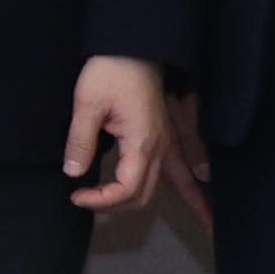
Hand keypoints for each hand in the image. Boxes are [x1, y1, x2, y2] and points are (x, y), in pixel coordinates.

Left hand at [62, 55, 177, 217]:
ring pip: (170, 185)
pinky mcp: (164, 136)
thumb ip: (80, 142)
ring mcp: (166, 142)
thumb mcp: (87, 104)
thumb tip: (73, 173)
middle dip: (117, 205)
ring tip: (192, 225)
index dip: (101, 200)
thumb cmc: (110, 72)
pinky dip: (190, 187)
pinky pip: (180, 169)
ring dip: (165, 203)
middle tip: (86, 201)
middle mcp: (161, 148)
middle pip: (143, 194)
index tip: (76, 195)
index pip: (126, 189)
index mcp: (142, 143)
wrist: (134, 48)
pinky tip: (201, 203)